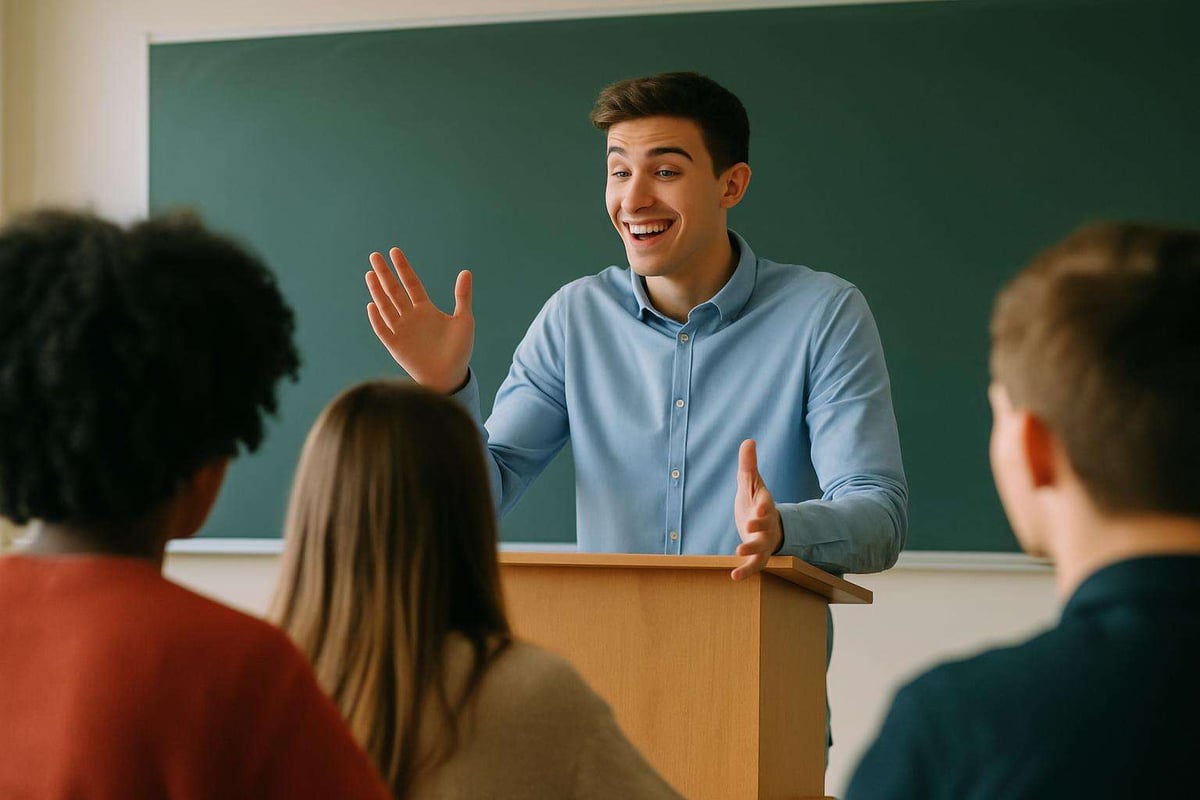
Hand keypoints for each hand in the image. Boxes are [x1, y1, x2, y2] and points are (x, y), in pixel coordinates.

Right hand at [365, 247, 473, 393]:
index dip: (403, 268)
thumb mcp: (464, 320)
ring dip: (378, 291)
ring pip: (386, 307)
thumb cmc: (459, 350)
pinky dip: (377, 319)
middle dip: (385, 274)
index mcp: (425, 310)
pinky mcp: (396, 346)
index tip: (395, 251)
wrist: (450, 377)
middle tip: (375, 256)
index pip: (411, 284)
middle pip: (394, 291)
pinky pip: (383, 330)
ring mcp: (401, 330)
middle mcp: (410, 317)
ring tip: (370, 274)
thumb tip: (466, 272)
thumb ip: (462, 297)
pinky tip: (372, 305)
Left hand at [732, 439, 783, 580]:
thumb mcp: (751, 482)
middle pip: (765, 527)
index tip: (759, 508)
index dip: (764, 507)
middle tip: (749, 525)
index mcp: (765, 506)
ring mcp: (763, 542)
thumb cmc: (756, 501)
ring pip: (760, 548)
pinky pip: (753, 565)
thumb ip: (749, 465)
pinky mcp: (757, 555)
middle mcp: (766, 525)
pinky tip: (734, 577)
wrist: (764, 523)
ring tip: (738, 552)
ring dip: (750, 551)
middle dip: (759, 526)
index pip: (766, 506)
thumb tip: (748, 440)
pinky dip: (745, 571)